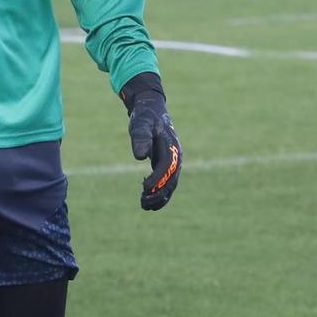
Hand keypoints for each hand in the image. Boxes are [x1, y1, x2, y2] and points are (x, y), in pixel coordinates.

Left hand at [121, 72, 181, 211]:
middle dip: (159, 194)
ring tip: (145, 206)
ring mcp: (173, 162)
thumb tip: (140, 156)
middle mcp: (176, 156)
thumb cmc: (145, 116)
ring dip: (159, 197)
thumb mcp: (140, 124)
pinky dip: (159, 193)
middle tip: (144, 203)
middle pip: (171, 180)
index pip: (166, 166)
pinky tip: (147, 200)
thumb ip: (140, 137)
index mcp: (171, 146)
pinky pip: (166, 183)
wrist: (151, 109)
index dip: (157, 179)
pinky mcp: (167, 165)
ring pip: (170, 185)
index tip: (144, 188)